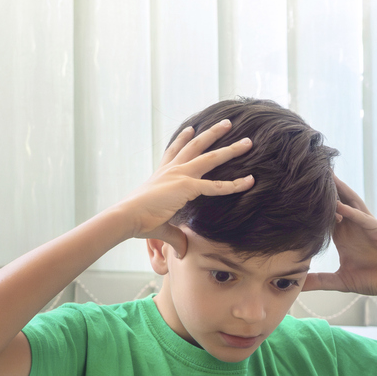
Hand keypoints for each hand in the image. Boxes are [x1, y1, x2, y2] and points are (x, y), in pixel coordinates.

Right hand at [116, 120, 253, 258]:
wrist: (127, 217)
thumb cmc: (138, 220)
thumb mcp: (160, 226)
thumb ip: (175, 236)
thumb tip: (183, 251)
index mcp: (161, 174)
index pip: (174, 151)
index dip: (183, 139)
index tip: (190, 129)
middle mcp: (172, 170)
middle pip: (196, 146)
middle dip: (213, 134)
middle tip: (227, 124)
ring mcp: (180, 175)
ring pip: (210, 157)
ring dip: (230, 149)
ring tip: (247, 142)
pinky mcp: (187, 186)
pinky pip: (216, 186)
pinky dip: (234, 185)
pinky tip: (249, 181)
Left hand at [304, 177, 376, 299]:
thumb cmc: (375, 279)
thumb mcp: (341, 281)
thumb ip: (319, 281)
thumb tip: (297, 286)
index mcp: (343, 235)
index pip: (323, 214)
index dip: (309, 203)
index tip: (291, 191)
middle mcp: (354, 226)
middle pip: (336, 201)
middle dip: (323, 188)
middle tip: (305, 171)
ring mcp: (367, 226)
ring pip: (350, 203)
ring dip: (338, 190)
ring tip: (323, 176)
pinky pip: (363, 219)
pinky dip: (352, 212)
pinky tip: (339, 205)